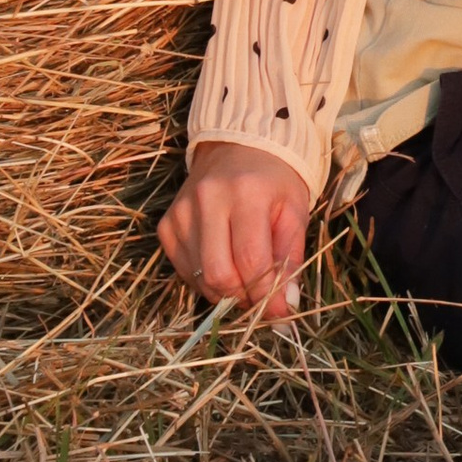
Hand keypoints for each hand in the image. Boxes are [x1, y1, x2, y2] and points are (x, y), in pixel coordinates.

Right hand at [158, 143, 312, 316]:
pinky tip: (223, 263)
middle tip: (261, 300)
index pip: (251, 261)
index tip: (281, 315)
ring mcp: (181, 213)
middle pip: (220, 275)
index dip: (266, 295)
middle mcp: (208, 201)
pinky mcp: (166, 224)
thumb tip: (286, 307)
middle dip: (244, 298)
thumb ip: (290, 258)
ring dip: (226, 291)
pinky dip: (206, 279)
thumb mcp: (294, 211)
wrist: (238, 146)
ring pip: (200, 278)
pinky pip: (185, 270)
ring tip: (245, 279)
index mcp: (247, 193)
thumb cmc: (274, 180)